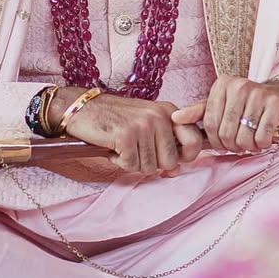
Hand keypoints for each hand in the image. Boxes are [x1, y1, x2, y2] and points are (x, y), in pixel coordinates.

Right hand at [48, 87, 203, 175]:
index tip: (168, 158)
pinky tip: (113, 148)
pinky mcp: (126, 136)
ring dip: (133, 163)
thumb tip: (177, 170)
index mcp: (169, 111)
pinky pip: (131, 165)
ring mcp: (144, 125)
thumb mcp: (147, 123)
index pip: (194, 140)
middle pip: (170, 161)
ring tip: (123, 146)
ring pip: (149, 167)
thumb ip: (165, 143)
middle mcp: (160, 116)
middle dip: (152, 164)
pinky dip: (119, 162)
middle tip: (137, 152)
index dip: (185, 156)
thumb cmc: (117, 118)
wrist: (84, 107)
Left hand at [171, 78, 278, 153]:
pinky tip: (264, 139)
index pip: (210, 125)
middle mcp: (240, 85)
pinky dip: (262, 144)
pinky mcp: (276, 104)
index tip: (225, 141)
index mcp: (223, 85)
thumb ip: (199, 112)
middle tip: (241, 143)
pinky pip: (262, 137)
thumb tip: (174, 118)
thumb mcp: (222, 104)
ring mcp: (259, 93)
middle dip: (233, 145)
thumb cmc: (248, 104)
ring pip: (244, 137)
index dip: (216, 140)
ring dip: (249, 147)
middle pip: (226, 133)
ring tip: (253, 141)